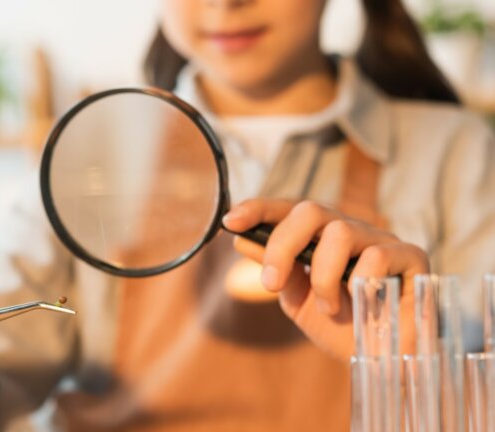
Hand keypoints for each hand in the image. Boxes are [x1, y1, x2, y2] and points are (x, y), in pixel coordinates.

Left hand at [223, 199, 427, 359]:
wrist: (384, 360)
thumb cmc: (342, 326)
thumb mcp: (298, 300)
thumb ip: (275, 270)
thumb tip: (240, 240)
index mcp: (320, 237)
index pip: (289, 210)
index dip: (259, 209)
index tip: (230, 221)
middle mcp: (350, 231)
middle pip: (311, 210)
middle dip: (283, 245)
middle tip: (271, 283)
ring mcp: (381, 240)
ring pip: (341, 232)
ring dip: (324, 276)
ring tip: (329, 307)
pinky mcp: (411, 256)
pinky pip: (378, 256)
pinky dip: (362, 284)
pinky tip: (365, 305)